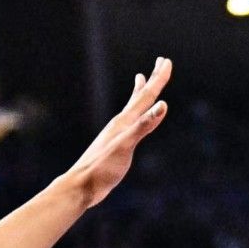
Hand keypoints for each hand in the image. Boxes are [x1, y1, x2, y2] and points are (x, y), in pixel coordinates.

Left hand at [62, 57, 171, 207]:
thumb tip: (162, 105)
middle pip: (140, 96)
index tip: (167, 62)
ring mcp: (117, 134)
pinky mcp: (115, 145)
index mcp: (124, 122)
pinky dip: (135, 115)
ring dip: (140, 93)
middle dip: (152, 79)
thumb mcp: (125, 146)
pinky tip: (133, 118)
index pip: (146, 96)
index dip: (158, 79)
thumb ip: (143, 125)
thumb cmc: (102, 168)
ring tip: (141, 79)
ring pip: (132, 107)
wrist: (81, 186)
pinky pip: (130, 123)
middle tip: (161, 61)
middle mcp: (121, 123)